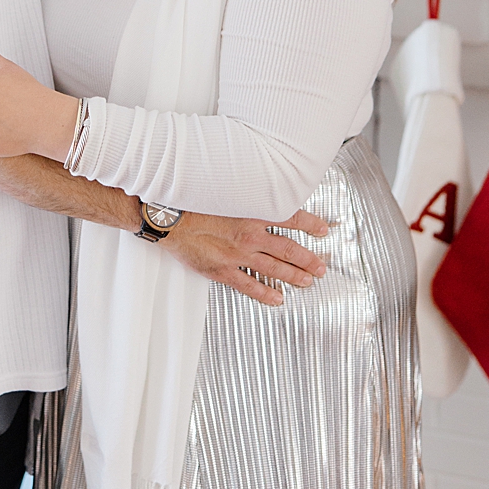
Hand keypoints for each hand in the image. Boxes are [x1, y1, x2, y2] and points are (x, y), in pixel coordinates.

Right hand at [161, 208, 331, 306]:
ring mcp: (237, 255)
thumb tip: (259, 190)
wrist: (166, 218)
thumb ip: (244, 194)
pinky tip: (276, 298)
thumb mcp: (223, 191)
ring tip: (307, 281)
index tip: (323, 229)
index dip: (311, 224)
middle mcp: (249, 236)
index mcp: (250, 213)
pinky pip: (249, 286)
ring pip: (275, 269)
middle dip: (309, 259)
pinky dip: (265, 293)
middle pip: (289, 249)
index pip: (291, 218)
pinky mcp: (222, 270)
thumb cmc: (190, 203)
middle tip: (321, 266)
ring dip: (295, 276)